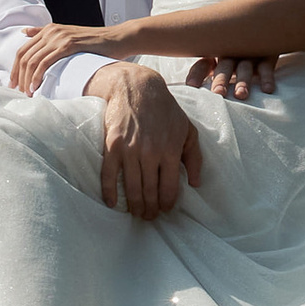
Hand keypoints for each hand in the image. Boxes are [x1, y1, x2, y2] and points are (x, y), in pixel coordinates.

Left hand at [9, 20, 100, 94]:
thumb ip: (46, 34)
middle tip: (18, 92)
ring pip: (32, 60)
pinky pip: (45, 62)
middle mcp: (51, 32)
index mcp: (49, 30)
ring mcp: (59, 37)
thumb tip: (25, 32)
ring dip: (27, 79)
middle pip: (24, 56)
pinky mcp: (68, 45)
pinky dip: (38, 76)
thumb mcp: (68, 37)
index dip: (14, 68)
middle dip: (18, 76)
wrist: (117, 39)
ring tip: (28, 93)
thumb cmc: (96, 43)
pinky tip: (36, 87)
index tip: (13, 83)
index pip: (23, 50)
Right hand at [86, 62, 203, 218]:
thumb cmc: (165, 110)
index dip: (167, 203)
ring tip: (136, 213)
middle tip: (149, 217)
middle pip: (150, 192)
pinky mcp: (112, 146)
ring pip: (131, 188)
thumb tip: (194, 183)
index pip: (169, 188)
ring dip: (134, 205)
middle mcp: (151, 153)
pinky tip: (112, 203)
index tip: (165, 210)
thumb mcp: (188, 130)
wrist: (138, 88)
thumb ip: (194, 157)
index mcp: (170, 151)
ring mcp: (130, 150)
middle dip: (150, 209)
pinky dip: (109, 192)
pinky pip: (109, 175)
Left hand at [185, 52, 281, 101]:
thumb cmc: (236, 52)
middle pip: (224, 66)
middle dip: (221, 80)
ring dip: (243, 81)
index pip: (203, 65)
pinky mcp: (267, 55)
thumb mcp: (221, 62)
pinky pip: (266, 67)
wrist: (263, 29)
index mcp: (216, 53)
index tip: (191, 86)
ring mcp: (249, 53)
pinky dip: (267, 78)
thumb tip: (193, 92)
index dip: (196, 75)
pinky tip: (267, 90)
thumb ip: (207, 74)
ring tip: (241, 95)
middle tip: (218, 93)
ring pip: (244, 67)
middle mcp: (231, 52)